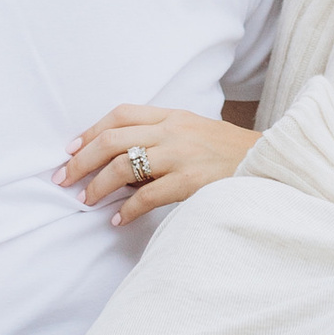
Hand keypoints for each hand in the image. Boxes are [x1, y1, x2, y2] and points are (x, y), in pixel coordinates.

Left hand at [59, 107, 254, 225]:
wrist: (269, 163)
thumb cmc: (229, 152)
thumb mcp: (194, 131)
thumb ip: (162, 137)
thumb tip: (122, 158)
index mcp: (172, 115)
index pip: (120, 115)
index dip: (90, 131)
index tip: (70, 149)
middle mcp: (173, 130)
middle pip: (113, 139)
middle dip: (82, 160)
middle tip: (64, 179)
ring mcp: (181, 155)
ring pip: (124, 166)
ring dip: (98, 186)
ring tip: (86, 201)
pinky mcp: (190, 181)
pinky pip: (147, 196)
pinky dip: (127, 210)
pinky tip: (118, 220)